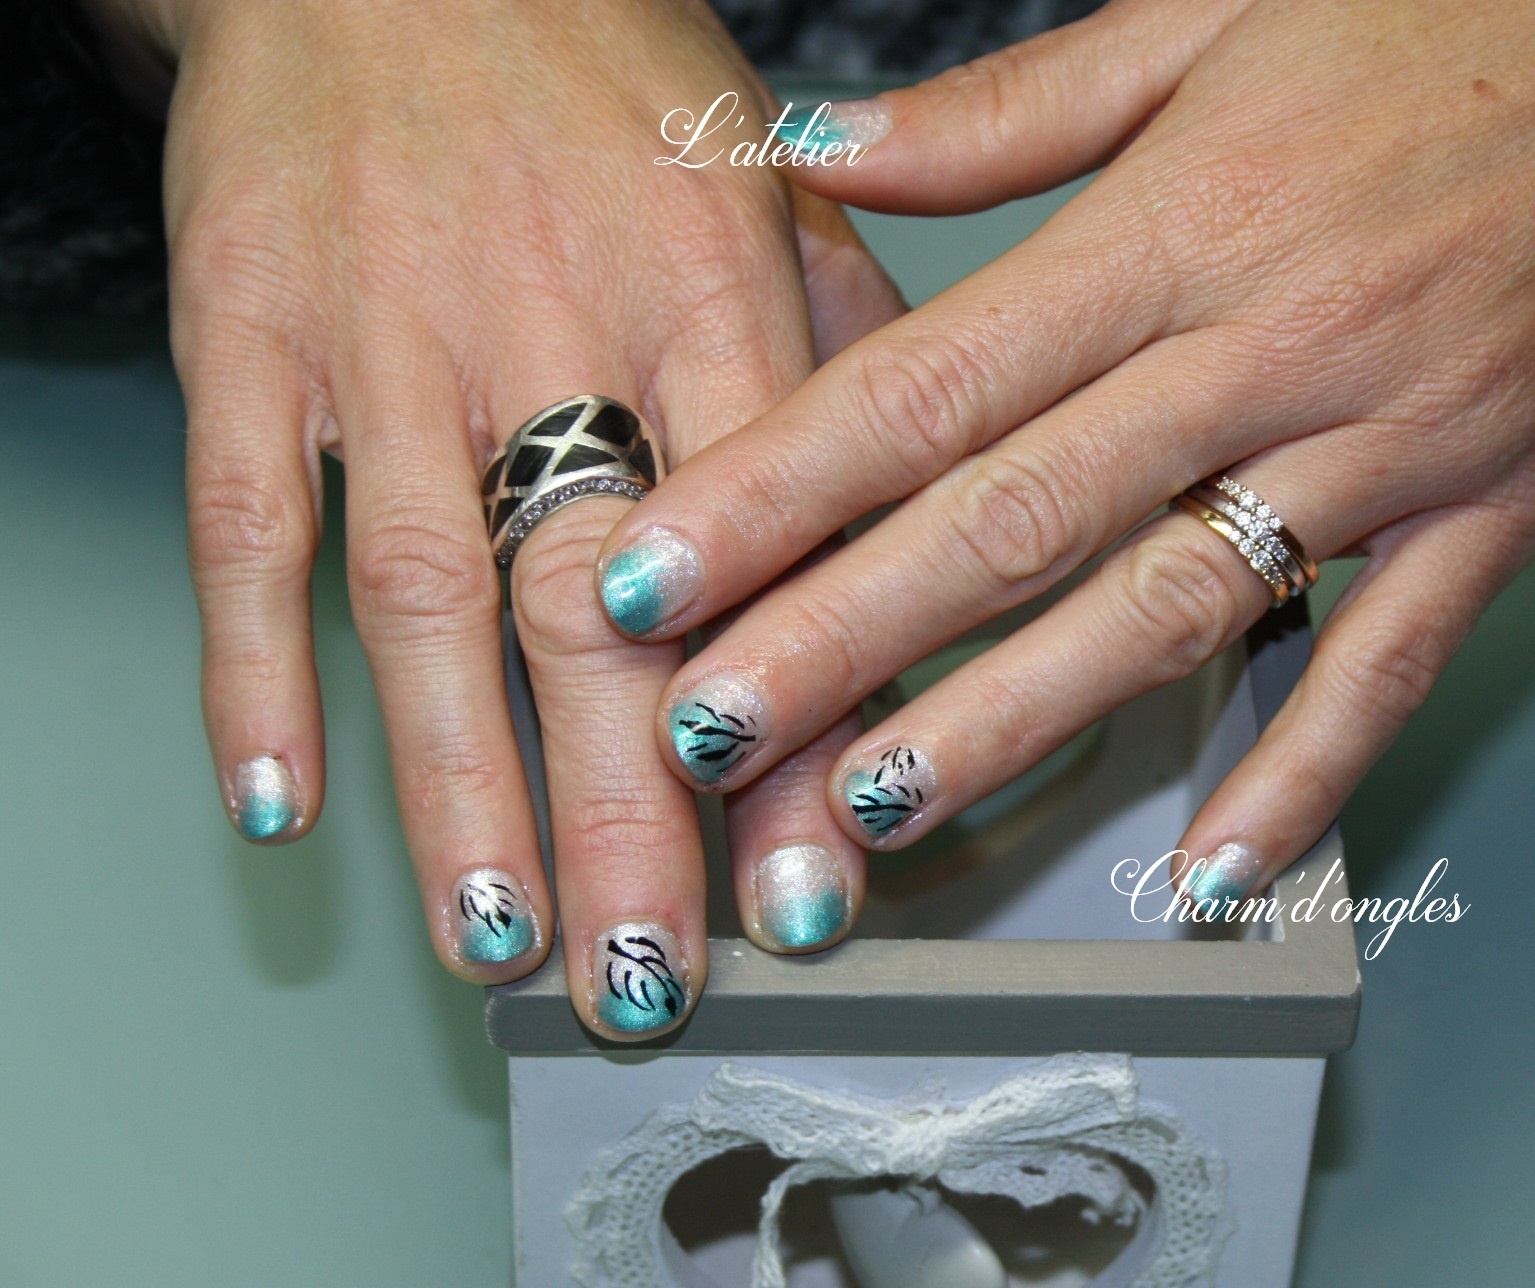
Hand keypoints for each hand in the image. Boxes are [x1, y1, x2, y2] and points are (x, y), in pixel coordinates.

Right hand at [120, 0, 900, 1035]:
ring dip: (462, 783)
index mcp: (709, 278)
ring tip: (503, 937)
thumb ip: (839, 358)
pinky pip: (246, 517)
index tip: (808, 873)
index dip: (788, 719)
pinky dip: (256, 666)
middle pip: (597, 597)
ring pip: (428, 590)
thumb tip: (914, 542)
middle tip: (655, 967)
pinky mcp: (250, 330)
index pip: (771, 537)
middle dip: (628, 803)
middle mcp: (553, 314)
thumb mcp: (761, 176)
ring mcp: (387, 329)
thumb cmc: (594, 69)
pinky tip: (281, 798)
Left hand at [593, 0, 1534, 903]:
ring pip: (1174, 611)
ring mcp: (1397, 440)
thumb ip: (1004, 112)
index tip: (656, 571)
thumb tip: (817, 146)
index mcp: (1183, 218)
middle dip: (842, 639)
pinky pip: (1388, 667)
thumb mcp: (1209, 18)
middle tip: (708, 730)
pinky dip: (1298, 779)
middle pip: (1018, 520)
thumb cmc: (1454, 9)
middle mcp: (1278, 342)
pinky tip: (1203, 868)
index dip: (779, 492)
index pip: (935, 383)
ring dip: (1015, 724)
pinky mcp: (1502, 505)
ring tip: (878, 807)